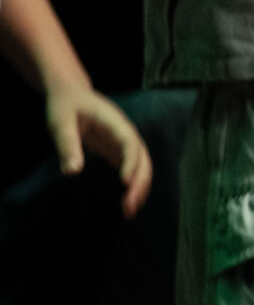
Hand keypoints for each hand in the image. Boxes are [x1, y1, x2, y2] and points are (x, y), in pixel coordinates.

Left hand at [45, 88, 151, 216]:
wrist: (71, 94)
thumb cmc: (65, 106)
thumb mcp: (60, 123)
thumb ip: (67, 145)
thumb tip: (72, 172)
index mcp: (114, 121)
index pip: (129, 142)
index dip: (130, 162)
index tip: (125, 182)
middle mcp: (126, 133)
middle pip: (142, 159)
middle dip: (140, 183)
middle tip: (129, 206)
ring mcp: (125, 143)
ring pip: (142, 167)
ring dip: (140, 188)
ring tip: (129, 210)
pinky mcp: (119, 151)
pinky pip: (133, 170)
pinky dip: (134, 186)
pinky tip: (128, 202)